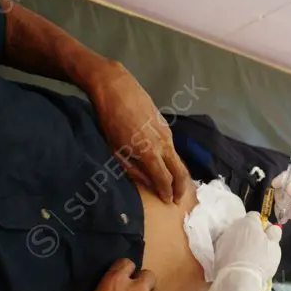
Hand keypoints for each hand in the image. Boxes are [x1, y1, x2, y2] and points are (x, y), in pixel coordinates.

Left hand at [85, 61, 191, 203]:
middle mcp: (164, 145)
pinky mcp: (166, 125)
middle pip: (180, 171)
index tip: (167, 202)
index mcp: (150, 153)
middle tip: (178, 199)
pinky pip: (173, 148)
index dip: (167, 192)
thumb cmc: (110, 121)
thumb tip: (148, 183)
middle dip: (180, 188)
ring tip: (175, 184)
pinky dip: (173, 160)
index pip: (164, 180)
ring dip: (179, 174)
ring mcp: (167, 133)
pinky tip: (167, 163)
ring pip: (178, 159)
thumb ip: (133, 169)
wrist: (117, 89)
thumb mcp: (116, 150)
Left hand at [205, 212, 282, 290]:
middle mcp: (233, 227)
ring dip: (239, 242)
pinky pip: (226, 247)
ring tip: (246, 257)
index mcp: (248, 222)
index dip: (261, 225)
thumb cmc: (260, 261)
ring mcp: (222, 239)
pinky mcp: (216, 251)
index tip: (266, 237)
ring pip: (233, 237)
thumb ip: (274, 234)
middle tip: (257, 248)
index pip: (255, 216)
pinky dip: (231, 252)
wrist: (238, 279)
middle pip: (242, 226)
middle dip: (249, 233)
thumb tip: (271, 228)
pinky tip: (237, 262)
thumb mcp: (275, 248)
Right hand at [273, 167, 290, 290]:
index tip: (276, 184)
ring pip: (289, 197)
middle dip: (284, 190)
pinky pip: (289, 210)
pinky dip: (283, 211)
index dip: (289, 176)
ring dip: (282, 201)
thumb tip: (287, 185)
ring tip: (282, 212)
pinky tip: (283, 219)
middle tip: (281, 203)